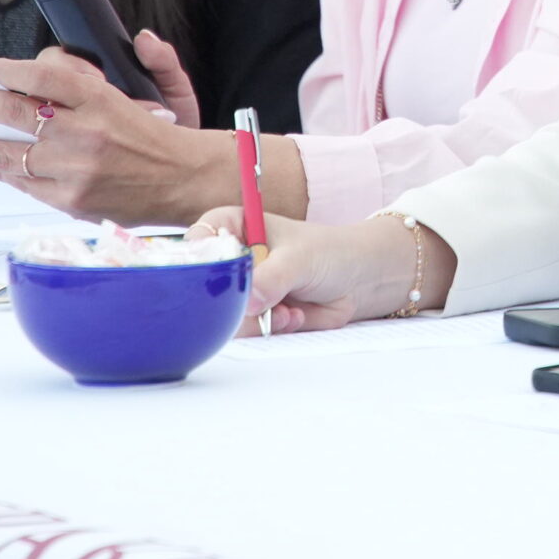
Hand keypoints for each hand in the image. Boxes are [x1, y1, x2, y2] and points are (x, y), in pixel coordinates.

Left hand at [0, 47, 240, 225]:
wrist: (184, 179)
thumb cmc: (153, 132)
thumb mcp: (127, 87)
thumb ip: (80, 73)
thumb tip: (36, 65)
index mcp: (100, 97)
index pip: (39, 74)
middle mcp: (84, 132)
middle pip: (9, 110)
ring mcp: (74, 169)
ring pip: (4, 152)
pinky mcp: (69, 199)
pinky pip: (19, 181)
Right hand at [188, 209, 442, 335]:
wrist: (359, 280)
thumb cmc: (330, 253)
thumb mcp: (301, 258)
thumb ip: (273, 277)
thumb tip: (249, 301)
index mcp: (234, 226)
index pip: (200, 239)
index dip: (202, 259)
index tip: (221, 276)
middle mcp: (232, 259)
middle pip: (206, 285)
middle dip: (233, 300)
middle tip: (259, 304)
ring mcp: (241, 290)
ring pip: (224, 314)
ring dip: (257, 319)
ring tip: (288, 311)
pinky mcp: (255, 316)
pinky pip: (248, 331)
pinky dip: (271, 329)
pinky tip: (295, 317)